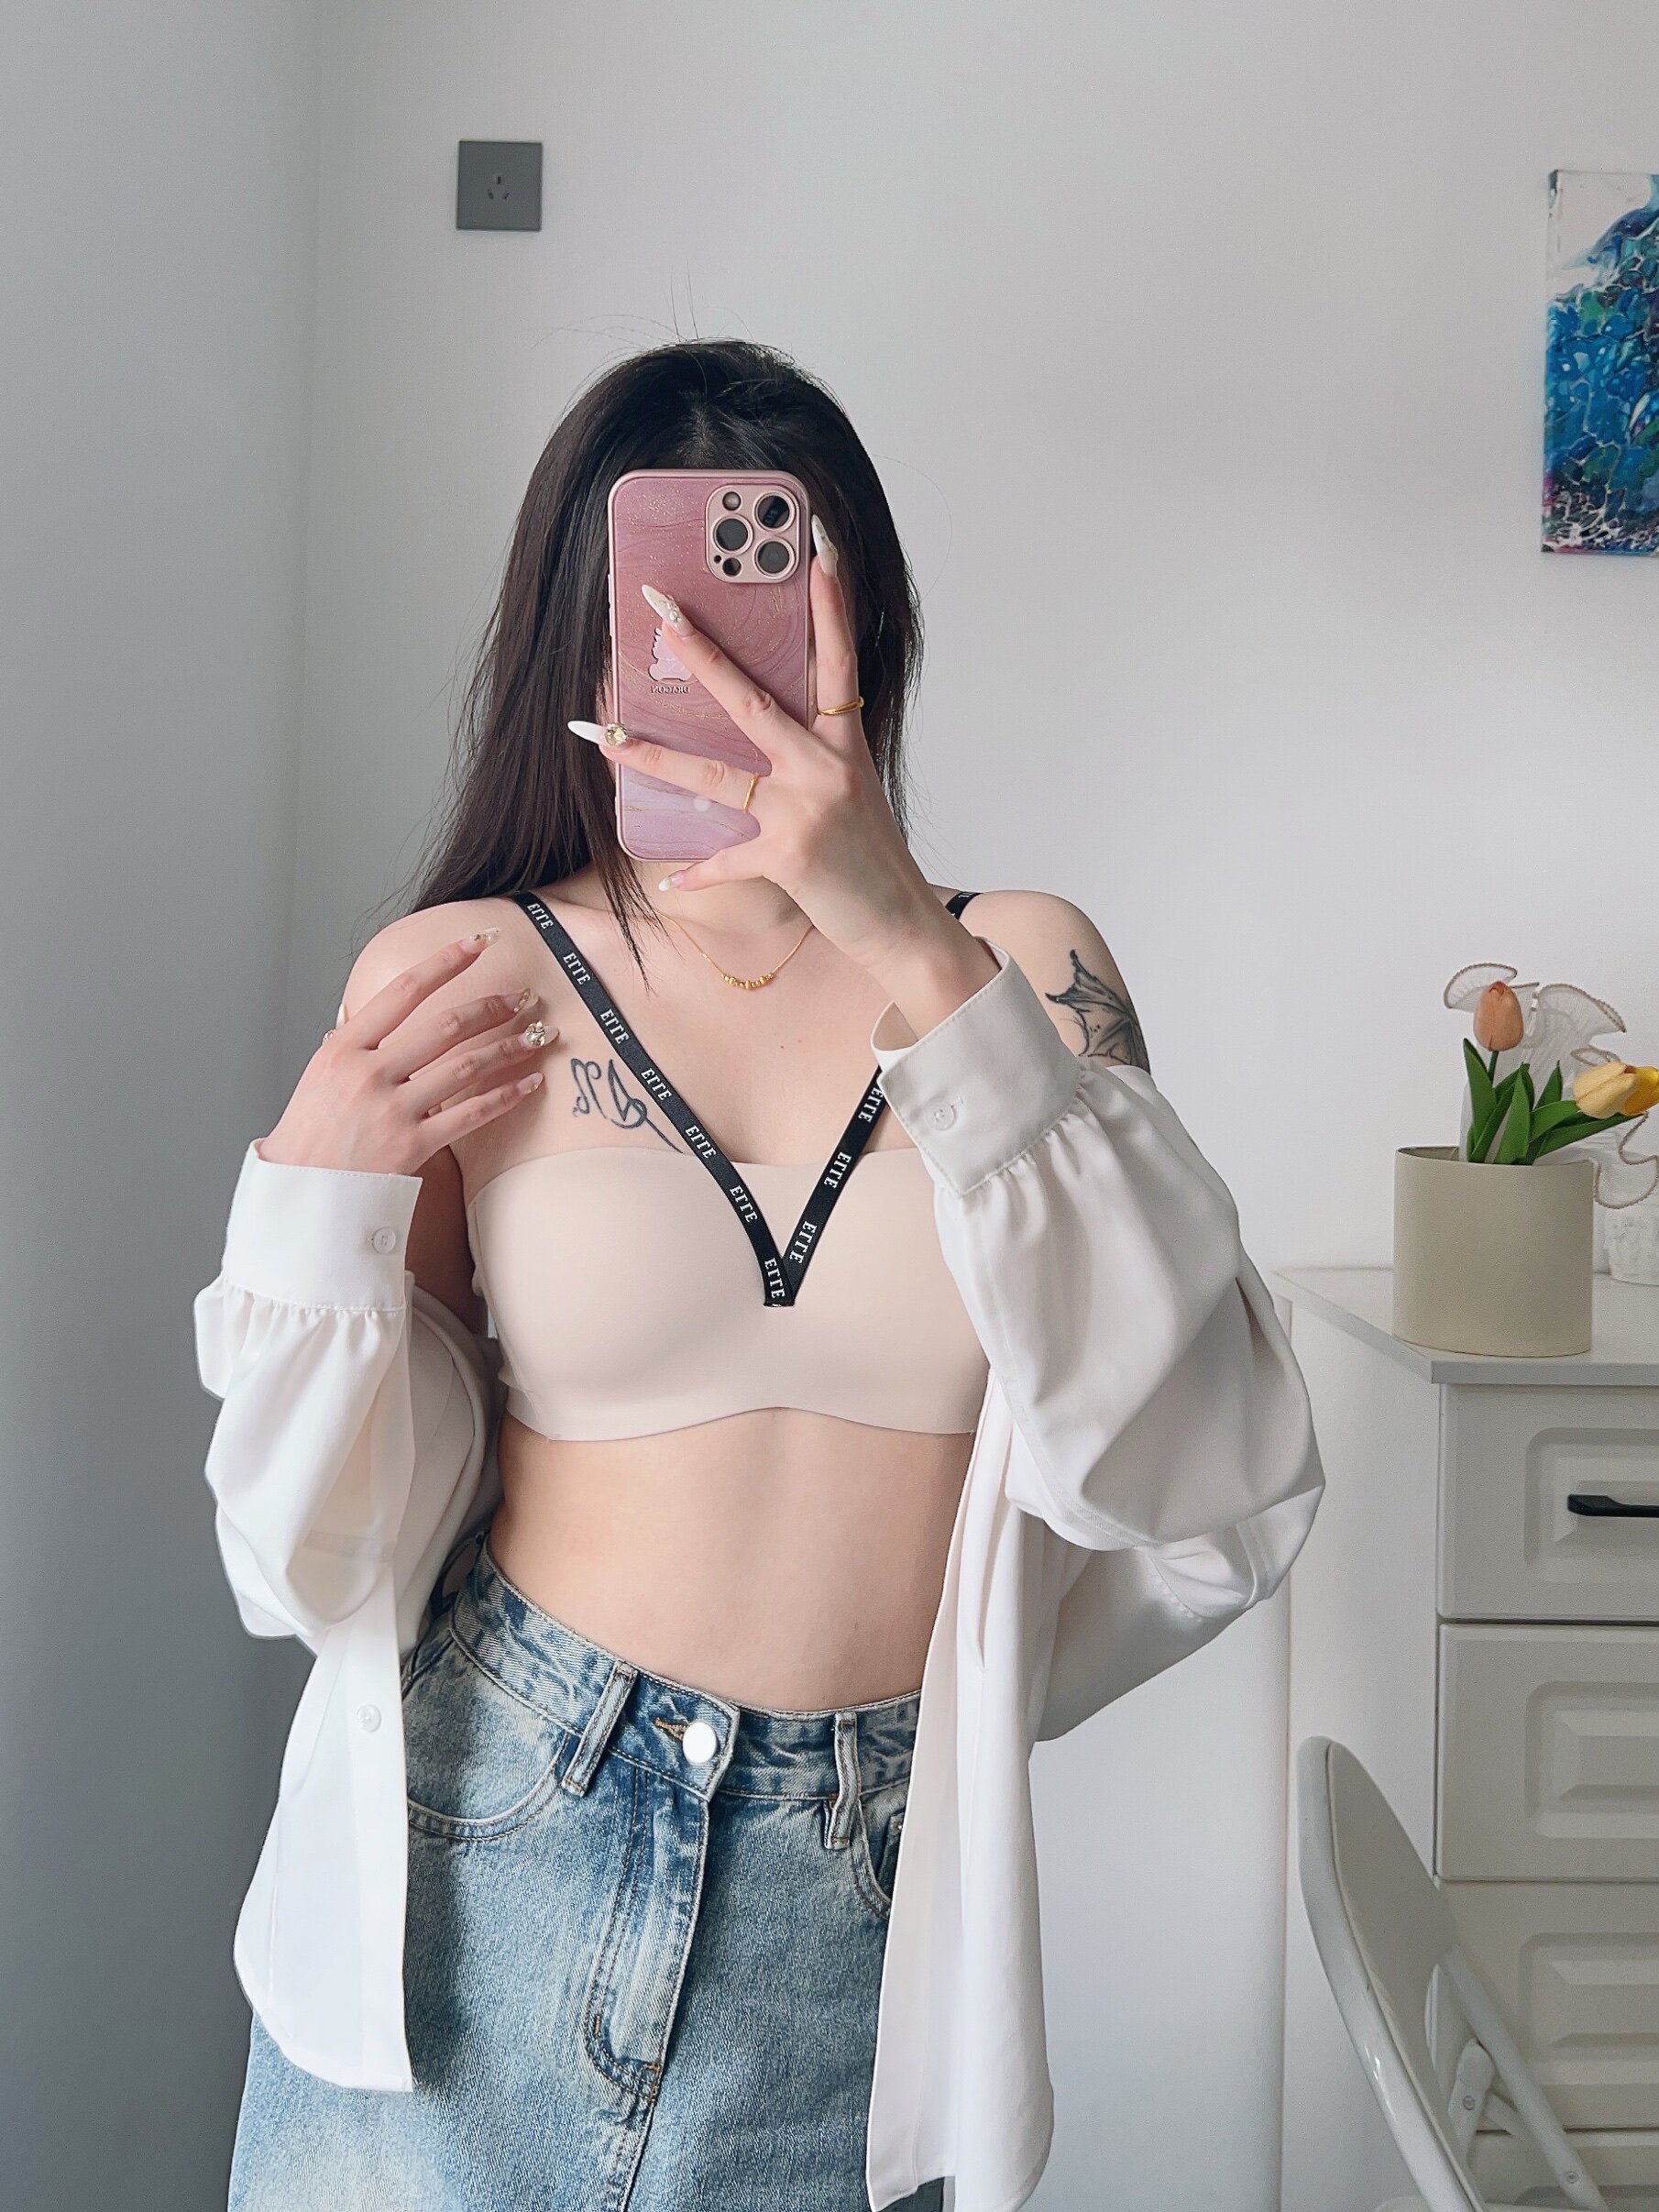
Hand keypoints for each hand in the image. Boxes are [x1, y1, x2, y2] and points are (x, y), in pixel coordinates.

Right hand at [257, 931, 557, 1174]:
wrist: (301, 1194)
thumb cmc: (311, 1134)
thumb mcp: (320, 1075)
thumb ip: (353, 1044)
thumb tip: (372, 1012)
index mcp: (344, 1048)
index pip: (404, 991)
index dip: (447, 961)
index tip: (478, 942)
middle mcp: (368, 1073)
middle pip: (447, 1025)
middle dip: (494, 1006)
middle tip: (525, 996)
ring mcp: (391, 1110)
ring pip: (467, 1066)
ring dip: (511, 1047)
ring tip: (539, 1035)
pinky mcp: (413, 1146)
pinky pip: (471, 1114)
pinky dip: (506, 1095)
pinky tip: (529, 1084)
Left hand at [571, 521, 995, 1020]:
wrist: (902, 926)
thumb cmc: (872, 861)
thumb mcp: (851, 795)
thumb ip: (810, 759)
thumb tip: (754, 735)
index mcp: (845, 746)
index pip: (837, 660)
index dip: (830, 604)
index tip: (817, 547)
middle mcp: (826, 767)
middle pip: (753, 699)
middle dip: (700, 652)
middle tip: (659, 607)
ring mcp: (806, 810)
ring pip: (716, 774)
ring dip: (655, 757)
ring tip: (603, 737)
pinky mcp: (789, 856)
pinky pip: (726, 860)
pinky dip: (698, 875)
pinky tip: (670, 883)